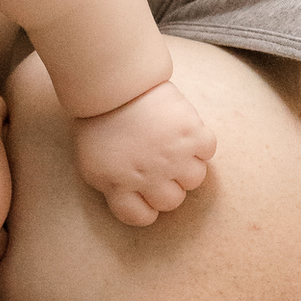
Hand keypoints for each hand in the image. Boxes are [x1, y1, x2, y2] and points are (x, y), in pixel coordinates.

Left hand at [73, 79, 216, 225]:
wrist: (112, 82)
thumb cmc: (98, 121)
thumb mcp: (92, 163)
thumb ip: (113, 187)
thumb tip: (138, 202)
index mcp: (119, 187)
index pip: (143, 218)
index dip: (146, 206)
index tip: (145, 191)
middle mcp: (148, 177)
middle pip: (173, 201)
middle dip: (168, 185)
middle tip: (159, 163)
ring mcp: (172, 156)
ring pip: (195, 179)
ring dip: (187, 164)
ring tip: (173, 145)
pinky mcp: (191, 132)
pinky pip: (208, 149)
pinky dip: (201, 142)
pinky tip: (185, 131)